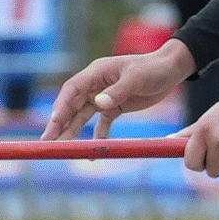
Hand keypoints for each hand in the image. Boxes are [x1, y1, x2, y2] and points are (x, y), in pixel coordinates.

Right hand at [43, 40, 192, 140]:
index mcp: (97, 72)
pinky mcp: (115, 107)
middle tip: (47, 141)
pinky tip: (91, 151)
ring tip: (62, 148)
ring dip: (72, 131)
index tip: (54, 122)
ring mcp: (104, 97)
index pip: (73, 89)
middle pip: (72, 105)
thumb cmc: (153, 68)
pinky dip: (96, 136)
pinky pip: (101, 124)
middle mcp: (96, 85)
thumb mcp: (136, 78)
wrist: (171, 70)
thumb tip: (99, 103)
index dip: (62, 105)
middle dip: (59, 123)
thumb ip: (118, 91)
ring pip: (83, 116)